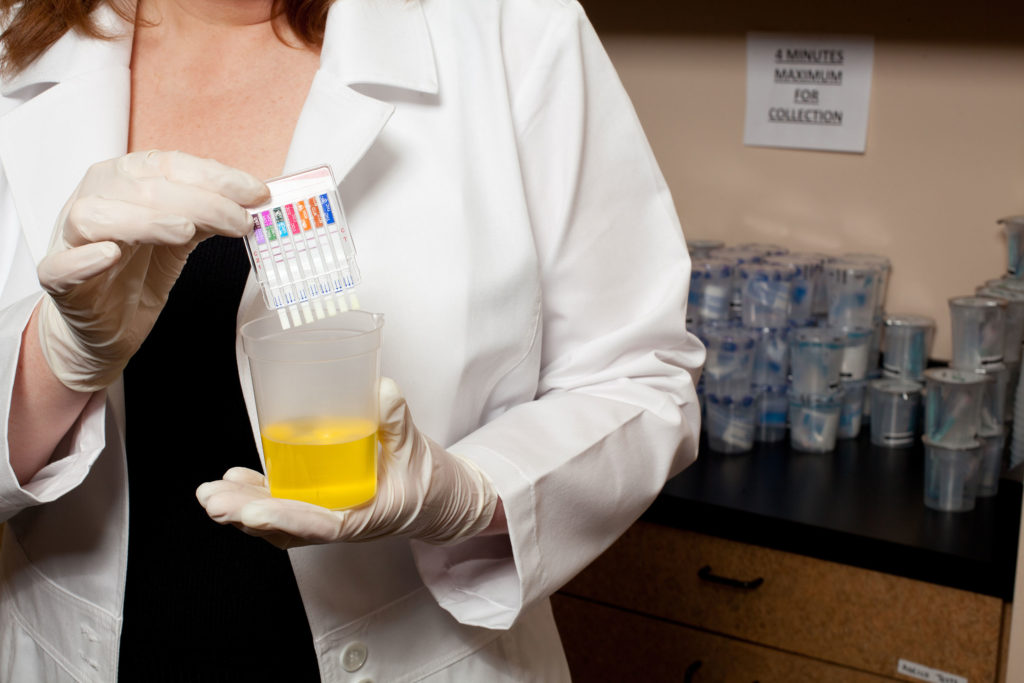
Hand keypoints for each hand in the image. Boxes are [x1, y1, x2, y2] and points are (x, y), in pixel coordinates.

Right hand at [35, 150, 267, 391]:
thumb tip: (251, 200)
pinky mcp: (58, 281)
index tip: (256, 192)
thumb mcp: (181, 239)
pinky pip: (59, 265)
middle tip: (240, 220)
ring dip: (143, 220)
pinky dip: (83, 258)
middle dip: (199, 201)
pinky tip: (109, 256)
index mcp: (124, 181)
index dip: (214, 175)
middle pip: (140, 188)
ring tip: (185, 230)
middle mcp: (96, 200)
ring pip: (96, 215)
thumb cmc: (138, 274)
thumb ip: (208, 216)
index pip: (168, 165)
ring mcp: (72, 240)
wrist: (106, 326)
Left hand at [197, 377, 498, 547]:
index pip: (320, 525)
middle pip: (285, 526)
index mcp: (364, 517)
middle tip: (213, 500)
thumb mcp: (417, 450)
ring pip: (278, 518)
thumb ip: (398, 422)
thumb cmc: (428, 480)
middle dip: (246, 514)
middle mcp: (340, 522)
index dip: (284, 519)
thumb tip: (384, 390)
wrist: (438, 497)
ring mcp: (328, 515)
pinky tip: (235, 478)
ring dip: (242, 507)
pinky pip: (284, 505)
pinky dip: (258, 494)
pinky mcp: (322, 503)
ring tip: (210, 492)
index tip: (252, 514)